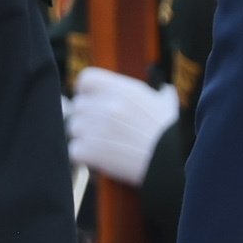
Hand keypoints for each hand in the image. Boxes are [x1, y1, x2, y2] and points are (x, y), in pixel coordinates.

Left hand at [66, 67, 180, 185]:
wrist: (166, 164)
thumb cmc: (168, 135)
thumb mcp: (167, 106)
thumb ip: (161, 94)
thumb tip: (165, 89)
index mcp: (122, 90)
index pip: (86, 79)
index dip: (86, 90)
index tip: (92, 100)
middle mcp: (106, 105)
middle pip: (78, 106)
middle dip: (86, 117)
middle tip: (99, 129)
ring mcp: (96, 127)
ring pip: (74, 128)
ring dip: (84, 137)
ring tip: (100, 145)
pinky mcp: (90, 150)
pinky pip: (74, 149)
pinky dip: (82, 156)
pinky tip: (97, 159)